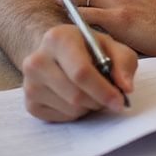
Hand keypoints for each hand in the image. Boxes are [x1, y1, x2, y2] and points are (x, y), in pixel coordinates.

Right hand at [20, 24, 136, 121]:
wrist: (58, 52)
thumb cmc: (88, 48)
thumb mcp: (110, 45)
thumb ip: (123, 62)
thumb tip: (126, 88)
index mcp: (58, 38)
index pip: (80, 72)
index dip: (103, 90)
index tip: (119, 101)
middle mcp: (37, 60)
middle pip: (75, 94)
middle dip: (98, 100)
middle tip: (111, 98)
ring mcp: (29, 84)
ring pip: (70, 109)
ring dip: (89, 106)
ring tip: (93, 92)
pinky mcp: (29, 103)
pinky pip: (61, 118)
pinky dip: (76, 113)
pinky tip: (78, 97)